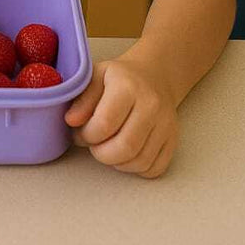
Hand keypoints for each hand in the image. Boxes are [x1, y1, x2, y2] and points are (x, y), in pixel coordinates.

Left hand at [64, 55, 178, 177]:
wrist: (153, 76)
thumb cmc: (118, 78)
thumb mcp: (95, 77)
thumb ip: (82, 99)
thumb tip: (71, 121)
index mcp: (128, 86)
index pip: (105, 123)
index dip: (87, 135)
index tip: (81, 133)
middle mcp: (151, 105)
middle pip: (125, 147)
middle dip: (101, 154)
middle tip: (94, 145)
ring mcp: (166, 124)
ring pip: (140, 161)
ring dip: (117, 163)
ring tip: (108, 148)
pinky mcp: (173, 140)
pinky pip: (154, 169)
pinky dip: (136, 169)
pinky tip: (126, 155)